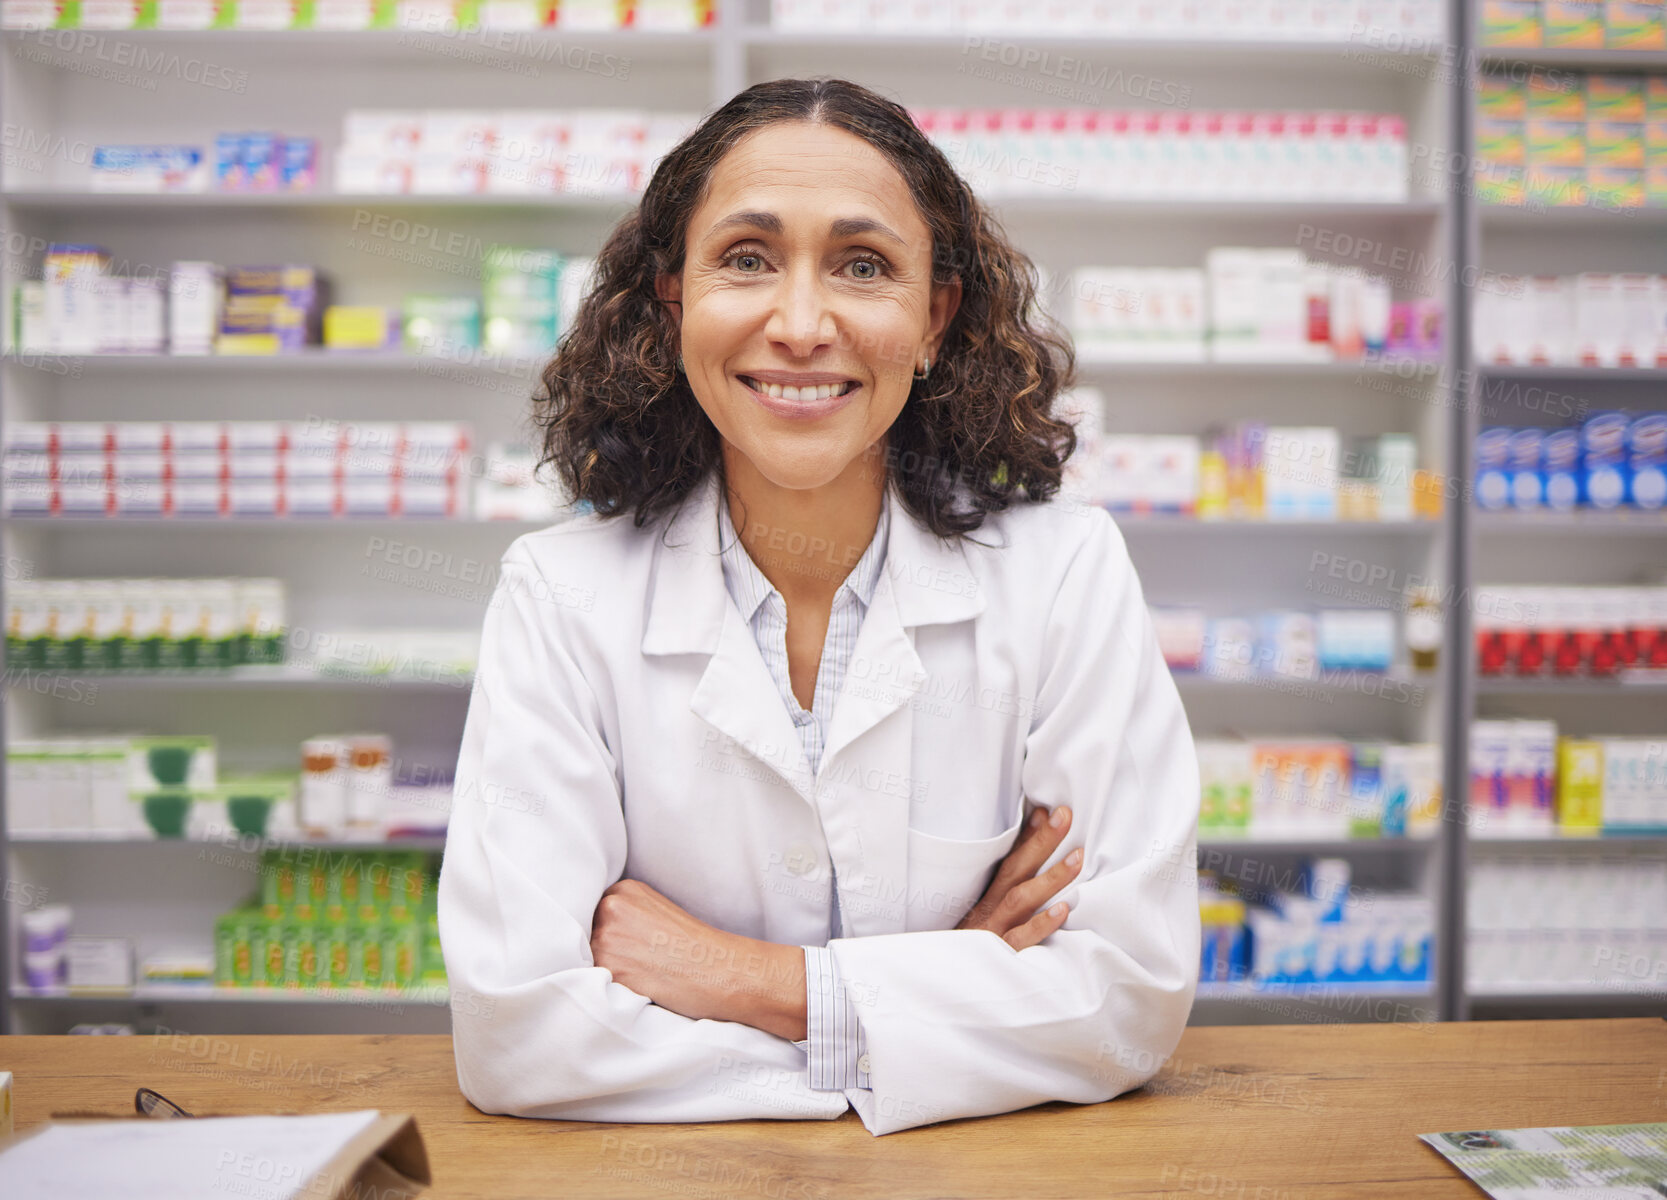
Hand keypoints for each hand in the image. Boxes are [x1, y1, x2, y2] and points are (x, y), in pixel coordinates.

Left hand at [590, 878, 806, 1039]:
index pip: (593, 914)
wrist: (722, 969)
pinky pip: (594, 983)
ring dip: (604, 973)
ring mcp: (607, 936)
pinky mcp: (609, 968)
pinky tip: (638, 988)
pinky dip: (611, 990)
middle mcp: (611, 907)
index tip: (629, 949)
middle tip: (637, 965)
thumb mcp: (659, 913)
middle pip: (585, 936)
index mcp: (624, 889)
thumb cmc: (698, 948)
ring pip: (586, 961)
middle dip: (602, 953)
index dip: (607, 937)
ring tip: (640, 977)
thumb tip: (593, 936)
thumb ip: (627, 917)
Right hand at [955, 803, 1082, 949]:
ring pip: (1021, 900)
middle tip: (1065, 816)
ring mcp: (994, 930)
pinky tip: (1063, 910)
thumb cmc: (974, 944)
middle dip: (1042, 842)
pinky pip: (1020, 939)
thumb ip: (1010, 888)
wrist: (941, 980)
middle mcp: (990, 908)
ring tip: (1077, 858)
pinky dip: (1041, 924)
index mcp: (988, 896)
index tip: (1047, 809)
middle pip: (1016, 869)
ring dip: (1049, 877)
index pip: (1010, 858)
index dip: (1028, 834)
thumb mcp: (986, 914)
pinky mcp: (999, 955)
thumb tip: (1033, 856)